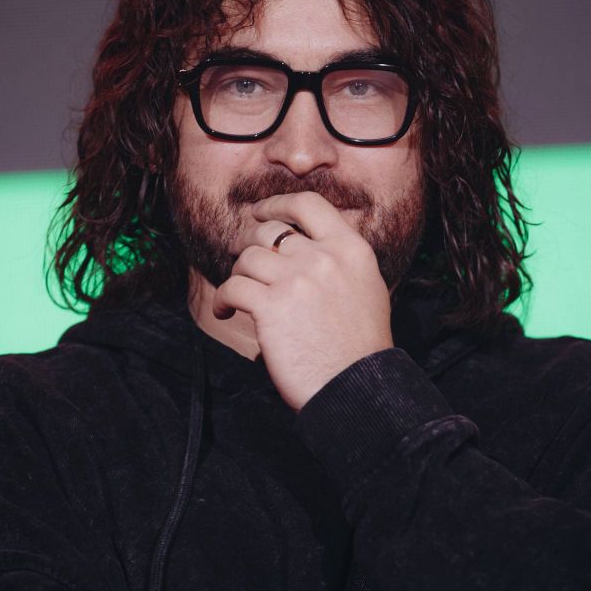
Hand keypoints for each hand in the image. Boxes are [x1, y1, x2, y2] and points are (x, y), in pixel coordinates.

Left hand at [214, 191, 393, 409]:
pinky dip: (222, 299)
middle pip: (271, 231)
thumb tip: (309, 248)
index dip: (278, 203)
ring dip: (238, 274)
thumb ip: (341, 262)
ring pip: (248, 257)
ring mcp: (296, 279)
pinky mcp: (271, 305)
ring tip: (237, 295)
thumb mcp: (367, 288)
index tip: (261, 212)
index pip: (308, 205)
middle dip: (249, 241)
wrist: (356, 386)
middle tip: (240, 257)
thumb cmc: (360, 348)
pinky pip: (232, 286)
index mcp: (351, 250)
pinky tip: (225, 310)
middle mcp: (323, 257)